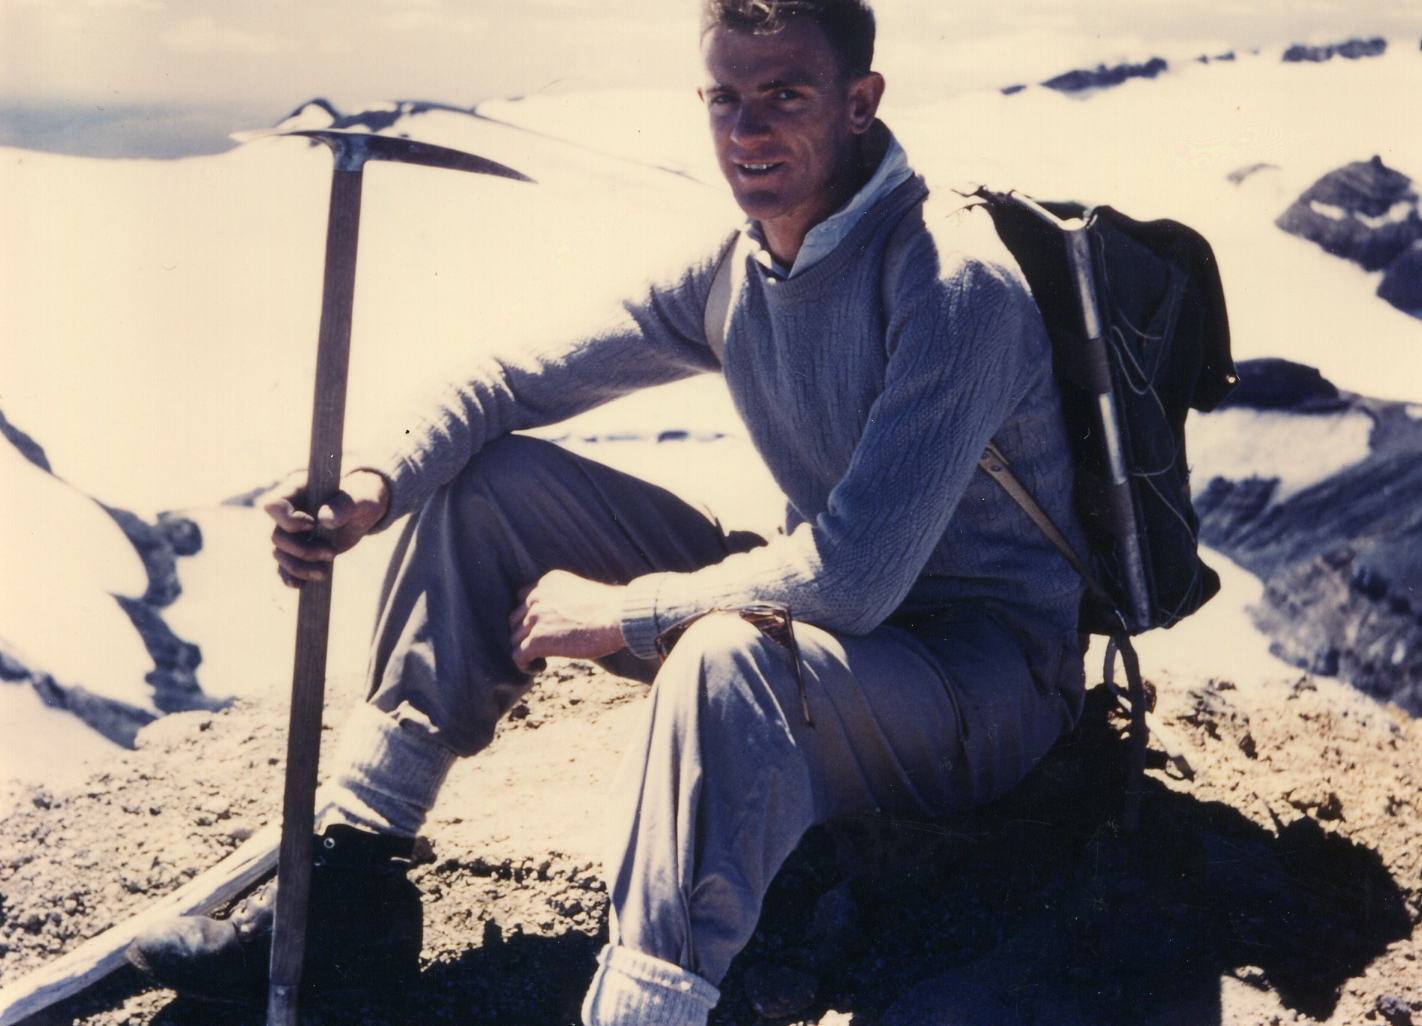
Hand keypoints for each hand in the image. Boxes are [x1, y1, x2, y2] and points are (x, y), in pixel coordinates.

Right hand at [263, 468, 390, 586]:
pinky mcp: (298, 551)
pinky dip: (291, 577)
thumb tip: (325, 519)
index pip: (274, 505)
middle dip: (303, 550)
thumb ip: (344, 505)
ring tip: (324, 573)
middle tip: (331, 553)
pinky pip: (285, 568)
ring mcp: (291, 534)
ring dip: (300, 567)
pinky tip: (301, 586)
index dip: (289, 520)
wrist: (363, 511)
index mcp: (297, 491)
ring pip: (280, 554)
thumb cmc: (360, 498)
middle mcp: (288, 513)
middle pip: (278, 536)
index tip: (313, 525)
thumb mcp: (359, 499)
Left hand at [509, 570, 625, 672]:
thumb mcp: (582, 594)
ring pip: (515, 637)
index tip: (545, 628)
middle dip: (526, 633)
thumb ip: (565, 602)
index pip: (525, 598)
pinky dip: (525, 664)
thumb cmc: (612, 609)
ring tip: (542, 659)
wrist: (619, 616)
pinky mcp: (537, 640)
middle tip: (544, 645)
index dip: (531, 616)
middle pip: (516, 618)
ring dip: (527, 649)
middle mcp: (537, 596)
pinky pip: (517, 655)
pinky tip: (539, 667)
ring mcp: (535, 618)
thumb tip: (561, 624)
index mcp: (548, 582)